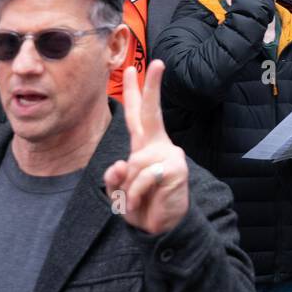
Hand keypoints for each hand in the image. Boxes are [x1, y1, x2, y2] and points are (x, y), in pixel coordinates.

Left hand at [104, 61, 189, 234]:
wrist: (162, 229)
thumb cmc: (142, 206)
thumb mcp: (121, 190)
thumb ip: (116, 175)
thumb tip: (122, 164)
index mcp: (146, 146)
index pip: (138, 116)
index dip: (137, 93)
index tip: (135, 68)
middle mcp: (159, 146)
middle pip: (152, 113)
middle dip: (152, 88)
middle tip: (156, 62)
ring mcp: (170, 156)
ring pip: (134, 163)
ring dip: (128, 189)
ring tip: (136, 202)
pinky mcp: (174, 170)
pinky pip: (142, 179)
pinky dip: (136, 195)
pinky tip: (143, 204)